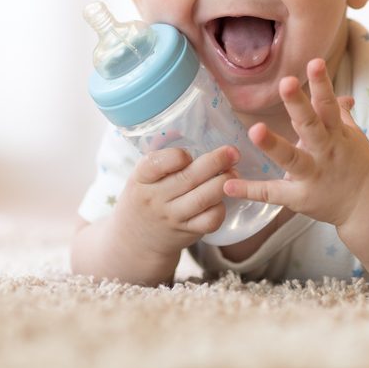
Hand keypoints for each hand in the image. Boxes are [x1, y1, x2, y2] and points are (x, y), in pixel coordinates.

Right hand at [115, 144, 239, 257]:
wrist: (134, 240)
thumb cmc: (145, 196)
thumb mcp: (142, 176)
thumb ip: (163, 158)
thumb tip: (196, 127)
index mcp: (141, 178)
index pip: (156, 163)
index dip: (176, 156)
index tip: (189, 153)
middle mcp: (155, 198)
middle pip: (189, 178)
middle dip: (215, 162)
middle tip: (232, 152)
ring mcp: (172, 217)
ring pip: (203, 199)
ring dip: (223, 183)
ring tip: (234, 172)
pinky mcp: (187, 232)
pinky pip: (210, 220)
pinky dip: (221, 207)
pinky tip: (224, 197)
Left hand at [223, 58, 368, 228]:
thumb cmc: (359, 166)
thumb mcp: (354, 137)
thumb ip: (341, 115)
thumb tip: (340, 94)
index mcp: (337, 134)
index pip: (329, 105)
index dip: (321, 84)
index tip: (314, 62)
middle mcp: (325, 151)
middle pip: (310, 125)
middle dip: (298, 104)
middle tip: (286, 82)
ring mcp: (312, 175)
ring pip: (291, 158)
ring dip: (273, 144)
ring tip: (253, 130)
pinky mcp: (300, 198)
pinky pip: (272, 193)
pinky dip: (250, 190)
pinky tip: (228, 184)